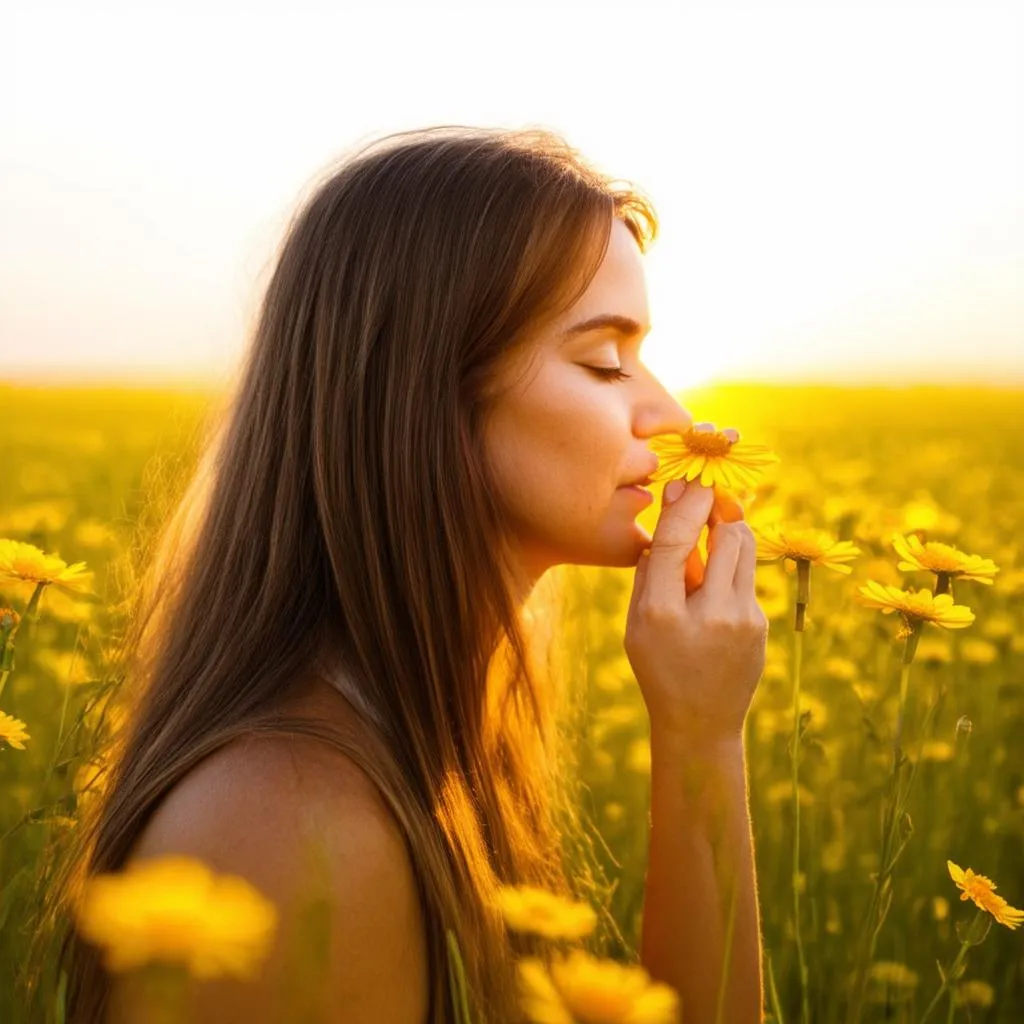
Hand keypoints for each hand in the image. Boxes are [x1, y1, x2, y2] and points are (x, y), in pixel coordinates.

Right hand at [624, 478, 768, 743]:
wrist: (699, 722)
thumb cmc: (658, 665)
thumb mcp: (637, 621)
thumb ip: (650, 570)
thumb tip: (672, 514)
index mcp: (662, 615)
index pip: (676, 541)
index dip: (685, 503)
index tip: (688, 481)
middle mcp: (708, 615)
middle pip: (727, 535)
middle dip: (718, 509)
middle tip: (707, 496)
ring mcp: (742, 621)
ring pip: (746, 549)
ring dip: (730, 531)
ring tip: (712, 530)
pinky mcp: (761, 625)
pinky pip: (746, 576)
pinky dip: (730, 567)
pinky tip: (714, 582)